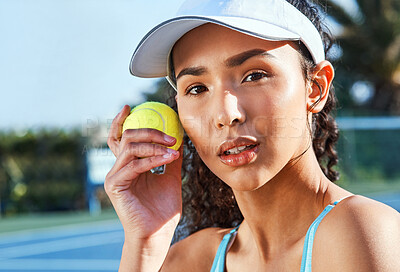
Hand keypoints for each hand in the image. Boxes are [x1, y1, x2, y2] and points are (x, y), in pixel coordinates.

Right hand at [105, 105, 182, 269]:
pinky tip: (168, 158)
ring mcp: (114, 176)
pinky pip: (135, 164)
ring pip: (130, 146)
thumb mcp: (171, 177)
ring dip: (154, 144)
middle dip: (149, 131)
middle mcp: (118, 168)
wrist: (158, 233)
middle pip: (126, 137)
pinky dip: (153, 158)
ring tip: (173, 147)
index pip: (121, 138)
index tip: (130, 106)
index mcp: (128, 165)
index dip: (121, 121)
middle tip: (169, 134)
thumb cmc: (163, 209)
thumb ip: (170, 158)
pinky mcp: (115, 185)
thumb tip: (179, 139)